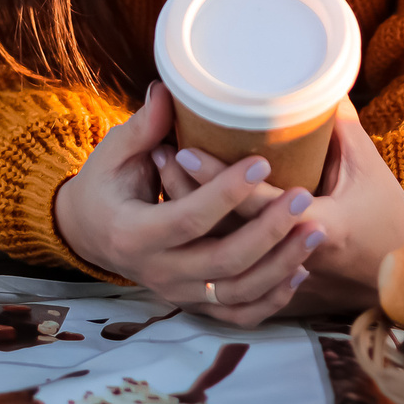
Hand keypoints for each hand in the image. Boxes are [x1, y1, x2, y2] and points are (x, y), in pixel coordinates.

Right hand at [52, 83, 320, 327]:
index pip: (188, 219)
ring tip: (315, 232)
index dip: (227, 193)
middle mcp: (157, 271)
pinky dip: (271, 299)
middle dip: (269, 231)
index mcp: (133, 234)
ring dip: (280, 265)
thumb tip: (167, 89)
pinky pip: (238, 314)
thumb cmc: (104, 185)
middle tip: (305, 197)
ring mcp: (177, 293)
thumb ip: (143, 127)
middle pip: (222, 261)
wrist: (88, 234)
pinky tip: (300, 271)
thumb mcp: (112, 154)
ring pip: (237, 292)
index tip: (263, 162)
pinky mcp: (193, 303)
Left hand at [160, 103, 403, 316]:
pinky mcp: (270, 284)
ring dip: (187, 211)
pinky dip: (199, 239)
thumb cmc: (386, 215)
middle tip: (159, 151)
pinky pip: (223, 267)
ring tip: (162, 171)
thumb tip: (314, 79)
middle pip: (221, 229)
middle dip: (185, 192)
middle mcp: (290, 256)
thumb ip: (340, 126)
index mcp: (320, 226)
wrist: (399, 274)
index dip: (216, 177)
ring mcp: (276, 276)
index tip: (183, 147)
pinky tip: (182, 210)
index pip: (252, 204)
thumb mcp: (367, 166)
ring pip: (214, 252)